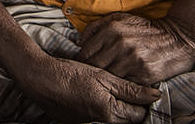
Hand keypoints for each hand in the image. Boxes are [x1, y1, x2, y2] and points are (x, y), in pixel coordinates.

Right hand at [17, 54, 161, 123]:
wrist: (38, 79)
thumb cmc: (69, 74)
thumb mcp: (102, 76)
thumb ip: (130, 89)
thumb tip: (155, 95)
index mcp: (110, 113)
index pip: (139, 114)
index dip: (142, 102)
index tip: (140, 90)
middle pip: (127, 120)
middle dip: (130, 106)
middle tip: (124, 89)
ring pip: (112, 120)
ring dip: (115, 108)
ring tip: (105, 91)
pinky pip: (97, 121)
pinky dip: (99, 110)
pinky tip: (91, 96)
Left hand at [78, 12, 194, 83]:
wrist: (179, 39)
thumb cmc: (146, 29)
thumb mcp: (120, 19)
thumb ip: (96, 27)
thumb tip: (78, 42)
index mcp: (111, 30)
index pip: (85, 52)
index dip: (81, 62)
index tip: (81, 68)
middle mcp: (119, 44)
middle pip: (93, 66)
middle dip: (89, 73)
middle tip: (88, 78)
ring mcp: (132, 61)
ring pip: (107, 77)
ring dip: (104, 81)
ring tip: (102, 83)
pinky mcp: (144, 75)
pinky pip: (124, 85)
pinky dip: (120, 86)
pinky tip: (118, 86)